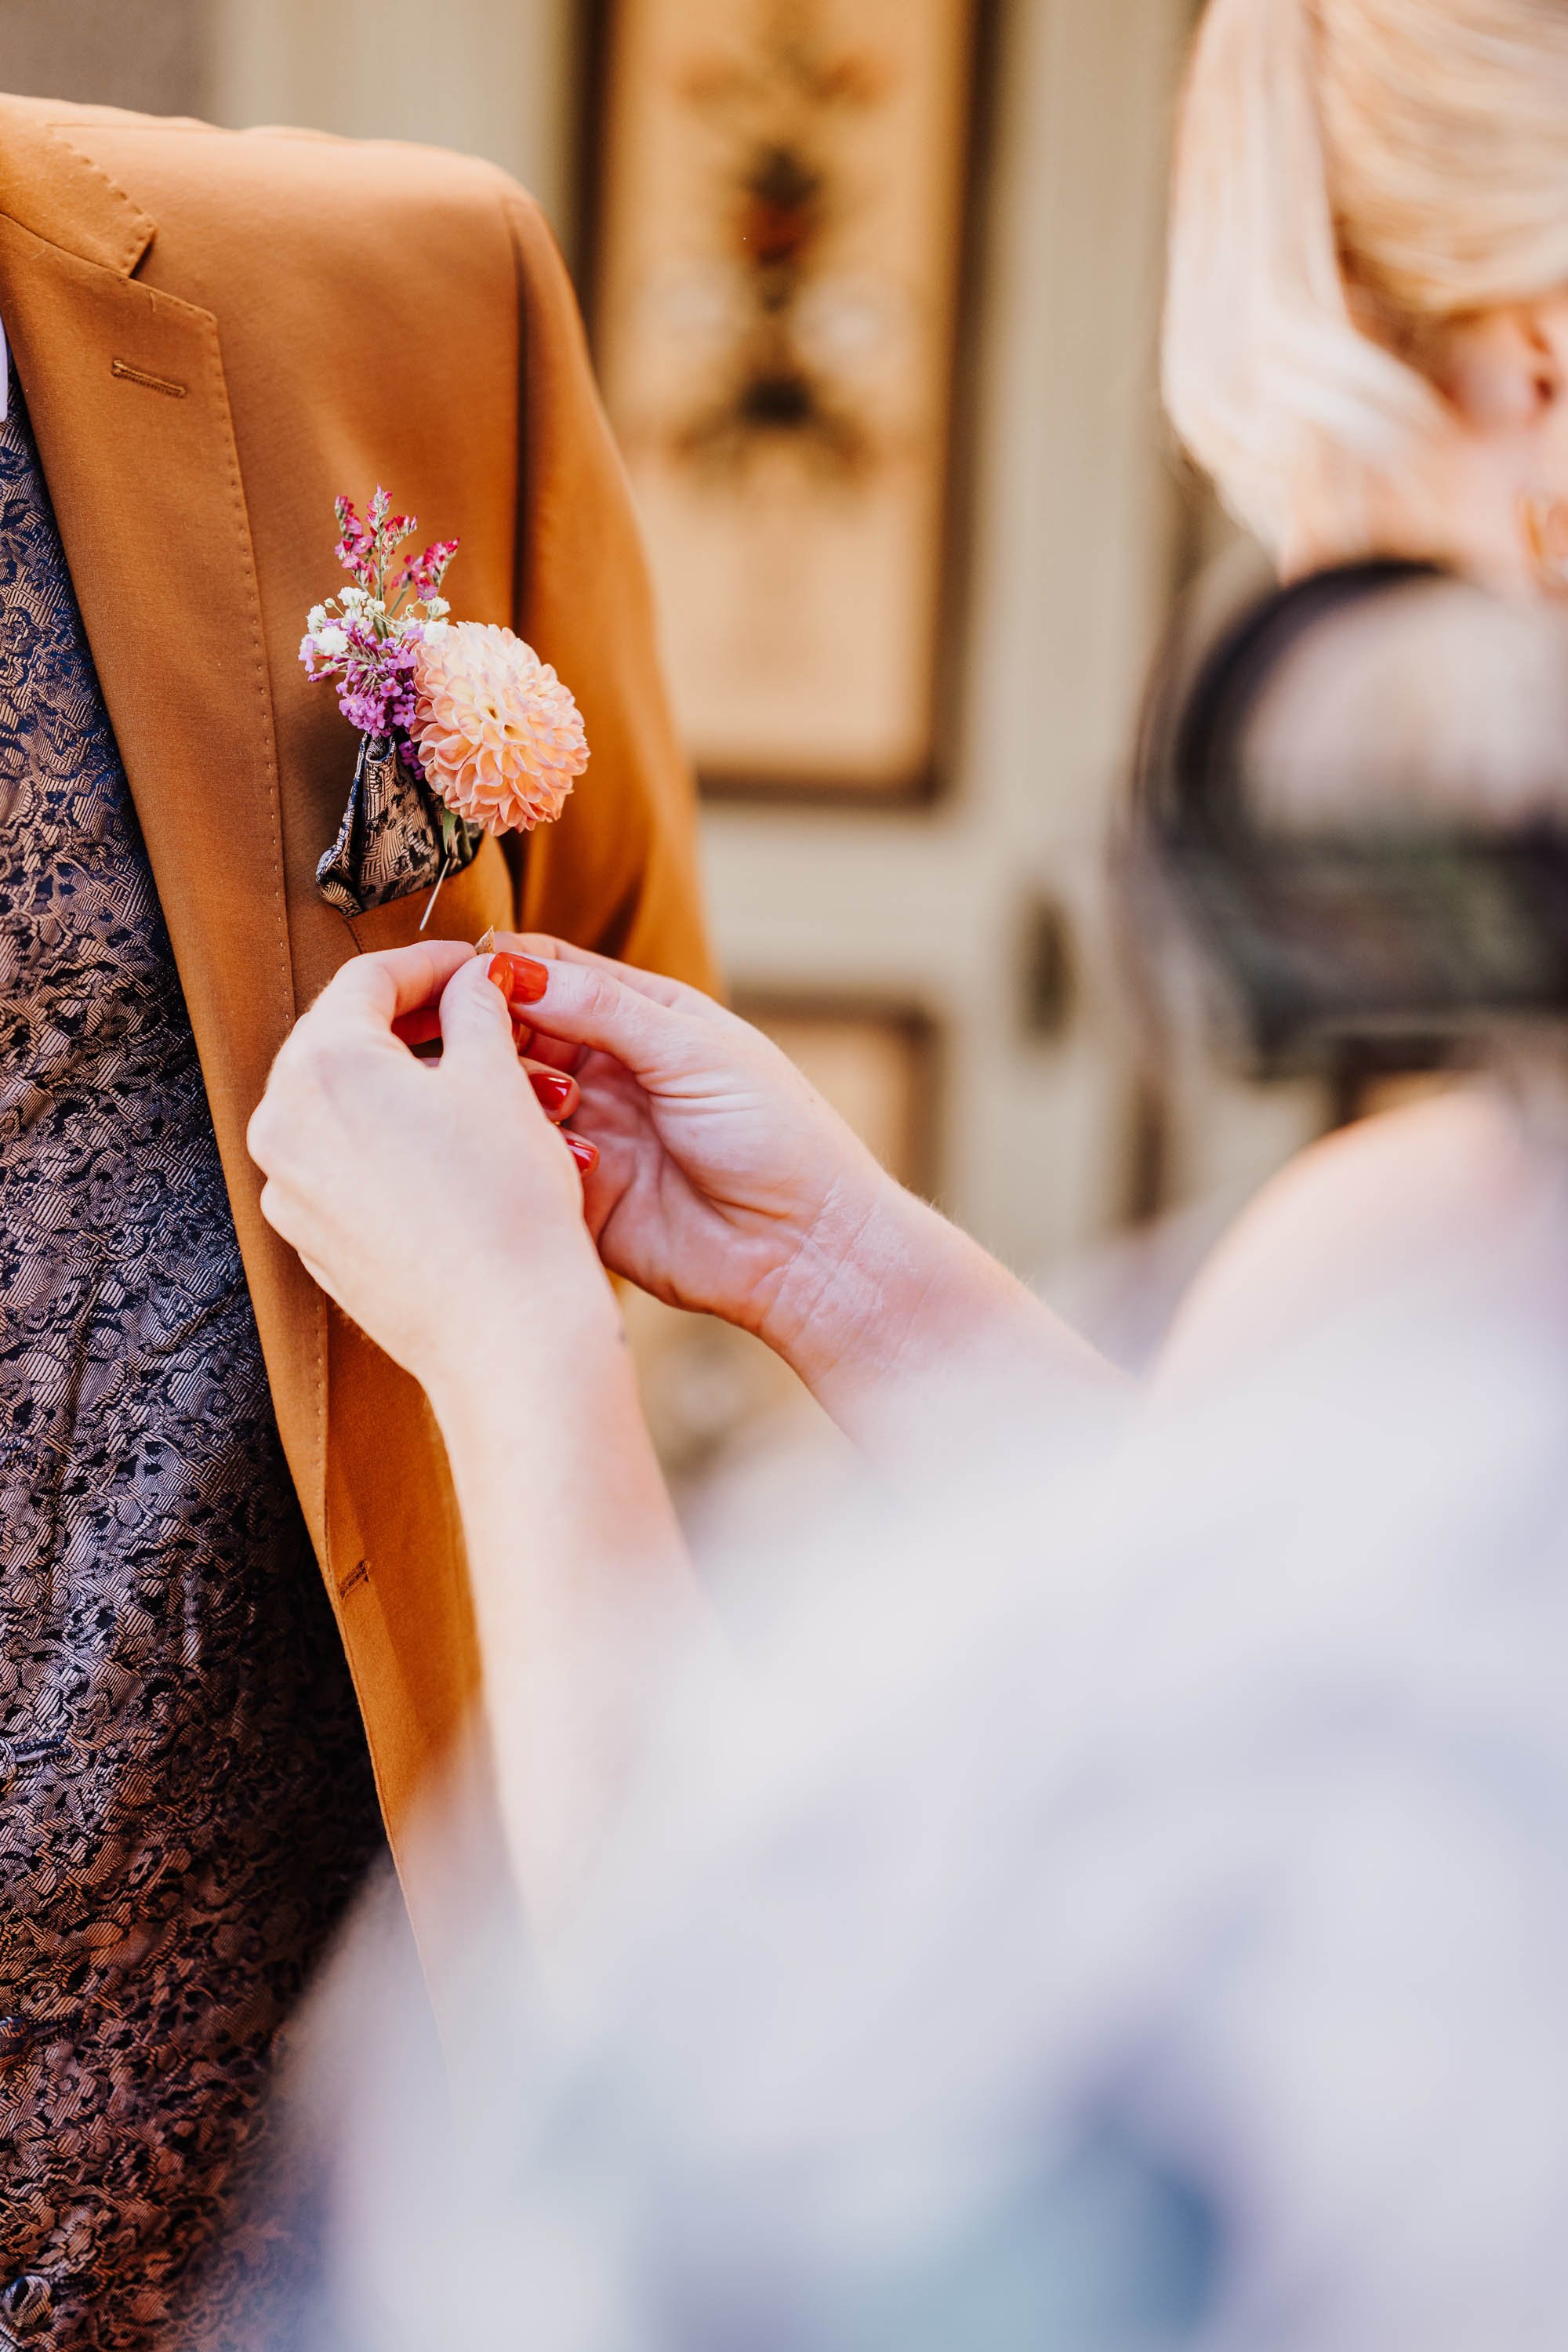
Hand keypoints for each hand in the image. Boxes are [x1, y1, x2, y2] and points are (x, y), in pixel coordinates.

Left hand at [248, 942, 613, 1388]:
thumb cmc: (505, 1203)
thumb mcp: (499, 1081)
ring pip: (340, 1106)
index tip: (473, 967)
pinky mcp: (308, 1238)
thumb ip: (474, 1011)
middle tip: (474, 1017)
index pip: (365, 980)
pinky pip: (342, 1165)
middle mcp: (282, 1123)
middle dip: (411, 1023)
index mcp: (322, 1064)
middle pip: (341, 1041)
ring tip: (472, 1089)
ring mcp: (288, 1187)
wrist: (505, 1331)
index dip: (429, 963)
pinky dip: (387, 1143)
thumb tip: (470, 980)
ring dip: (401, 1084)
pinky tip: (447, 1154)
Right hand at [490, 935, 897, 1367]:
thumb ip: (603, 1008)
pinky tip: (551, 1159)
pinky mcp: (577, 1194)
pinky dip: (521, 1155)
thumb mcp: (693, 1051)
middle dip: (485, 1031)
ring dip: (508, 1094)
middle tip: (466, 1041)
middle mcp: (607, 1069)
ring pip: (509, 1096)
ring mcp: (589, 1130)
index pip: (550, 970)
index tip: (459, 976)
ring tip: (547, 1107)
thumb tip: (510, 965)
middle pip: (516, 1031)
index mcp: (642, 1016)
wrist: (804, 1248)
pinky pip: (522, 1163)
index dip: (500, 967)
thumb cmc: (774, 1134)